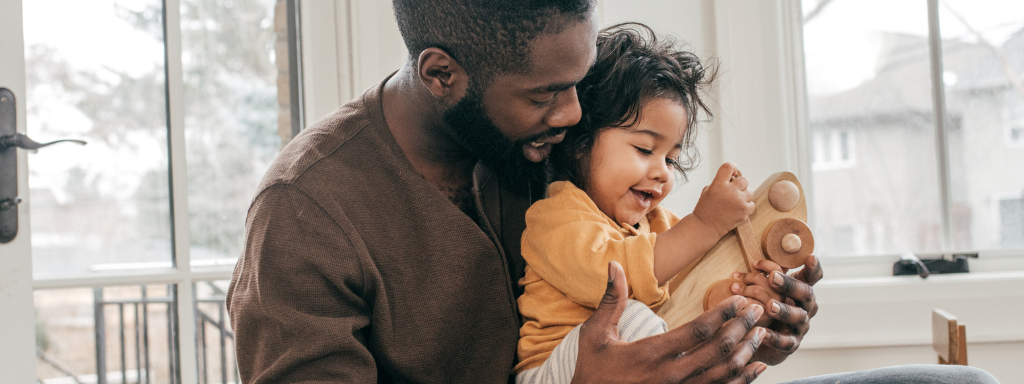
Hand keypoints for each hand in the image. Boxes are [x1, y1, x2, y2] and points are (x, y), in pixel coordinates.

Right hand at [571, 261, 768, 383]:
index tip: (739, 299)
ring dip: (747, 352)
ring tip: (761, 332)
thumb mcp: (595, 335)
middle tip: (758, 309)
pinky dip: (742, 380)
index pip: (697, 331)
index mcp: (651, 354)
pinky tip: (756, 367)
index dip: (722, 313)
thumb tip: (614, 264)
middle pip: (718, 350)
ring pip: (724, 373)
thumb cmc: (593, 371)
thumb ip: (611, 300)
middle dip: (742, 328)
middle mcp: (670, 376)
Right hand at [692, 163, 754, 237]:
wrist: (706, 226)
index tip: (733, 170)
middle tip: (733, 191)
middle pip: (743, 179)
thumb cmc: (706, 208)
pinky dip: (746, 205)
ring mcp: (739, 201)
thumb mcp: (707, 190)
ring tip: (735, 201)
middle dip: (739, 184)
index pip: (729, 167)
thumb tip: (733, 178)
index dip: (732, 167)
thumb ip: (720, 182)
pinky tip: (738, 208)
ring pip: (750, 191)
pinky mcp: (745, 211)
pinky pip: (752, 203)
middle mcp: (730, 191)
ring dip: (743, 195)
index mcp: (718, 184)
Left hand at [734, 257, 823, 364]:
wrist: (762, 340)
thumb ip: (767, 276)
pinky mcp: (791, 344)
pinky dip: (775, 337)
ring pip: (797, 317)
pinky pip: (785, 341)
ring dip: (783, 310)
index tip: (810, 257)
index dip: (813, 268)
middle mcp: (805, 306)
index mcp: (801, 290)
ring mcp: (800, 326)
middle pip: (804, 293)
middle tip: (772, 277)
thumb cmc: (766, 308)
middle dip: (789, 284)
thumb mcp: (767, 290)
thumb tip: (755, 263)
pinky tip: (763, 333)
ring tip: (769, 306)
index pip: (812, 277)